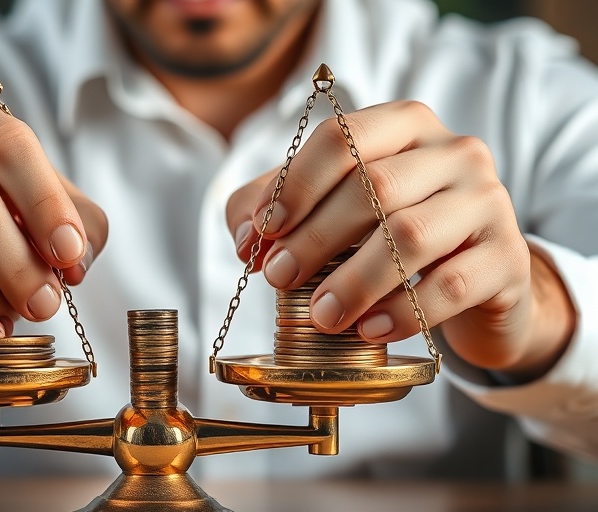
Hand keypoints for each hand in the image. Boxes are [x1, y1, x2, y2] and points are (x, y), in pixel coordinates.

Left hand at [227, 100, 573, 380]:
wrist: (476, 283)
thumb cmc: (389, 238)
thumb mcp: (330, 212)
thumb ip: (276, 209)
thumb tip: (245, 238)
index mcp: (404, 125)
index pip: (342, 138)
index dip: (295, 185)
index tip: (263, 231)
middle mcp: (453, 152)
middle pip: (372, 186)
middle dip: (314, 237)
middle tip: (279, 278)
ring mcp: (487, 201)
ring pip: (411, 234)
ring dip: (354, 279)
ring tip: (322, 316)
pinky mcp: (507, 257)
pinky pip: (450, 283)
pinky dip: (402, 311)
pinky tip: (369, 331)